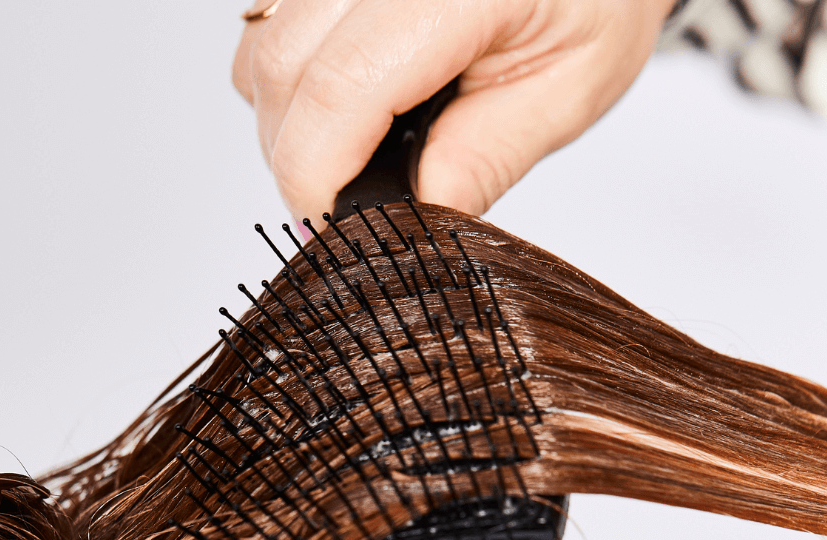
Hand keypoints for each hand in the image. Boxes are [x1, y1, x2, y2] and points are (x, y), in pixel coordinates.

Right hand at [232, 0, 675, 222]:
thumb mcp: (567, 91)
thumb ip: (484, 160)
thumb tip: (409, 225)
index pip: (339, 89)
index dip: (317, 180)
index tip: (333, 232)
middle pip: (279, 66)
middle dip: (297, 158)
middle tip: (347, 205)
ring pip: (259, 44)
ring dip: (287, 117)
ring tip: (355, 147)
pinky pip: (266, 19)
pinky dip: (289, 76)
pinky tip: (348, 98)